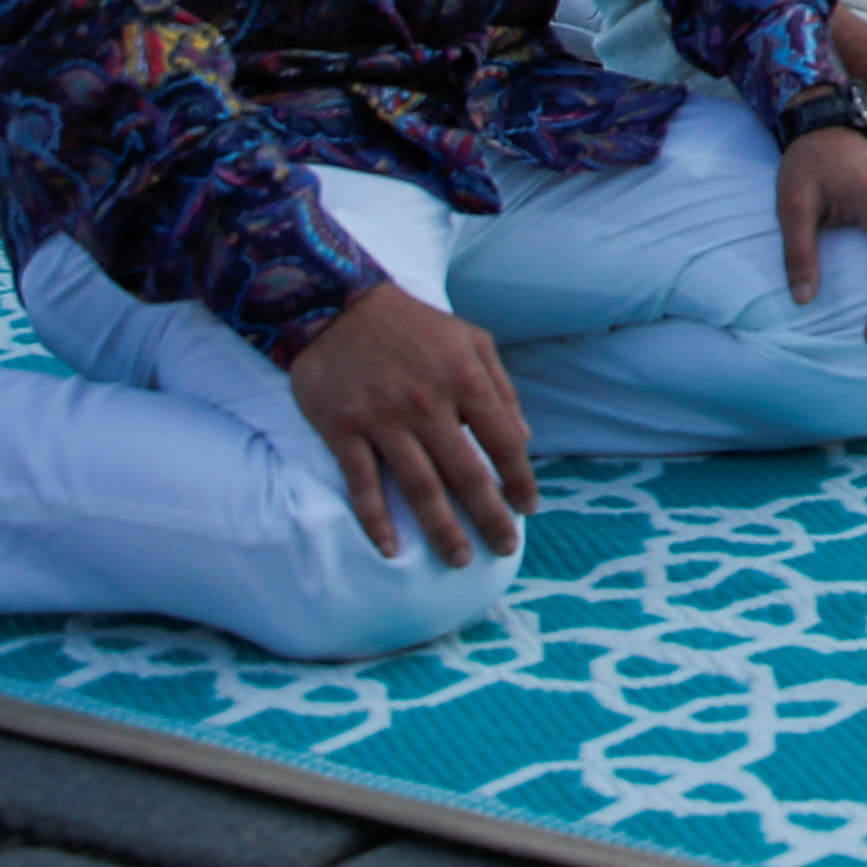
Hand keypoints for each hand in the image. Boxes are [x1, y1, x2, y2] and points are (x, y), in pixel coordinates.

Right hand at [286, 280, 536, 565]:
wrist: (338, 306)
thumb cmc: (414, 326)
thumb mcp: (471, 340)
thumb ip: (501, 387)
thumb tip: (524, 438)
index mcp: (465, 379)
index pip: (503, 442)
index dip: (519, 479)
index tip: (528, 509)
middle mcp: (428, 404)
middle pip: (466, 474)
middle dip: (490, 516)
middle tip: (504, 549)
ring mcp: (383, 420)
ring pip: (419, 487)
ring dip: (441, 529)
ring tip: (459, 559)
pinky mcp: (343, 430)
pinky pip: (363, 484)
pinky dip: (376, 521)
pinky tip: (391, 549)